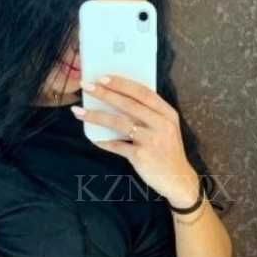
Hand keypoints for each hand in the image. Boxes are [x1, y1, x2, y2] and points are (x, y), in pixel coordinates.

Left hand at [73, 75, 200, 205]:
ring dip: (96, 116)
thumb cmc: (167, 150)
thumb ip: (149, 114)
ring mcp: (151, 140)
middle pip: (128, 105)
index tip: (103, 77)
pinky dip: (103, 141)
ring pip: (119, 123)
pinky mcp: (141, 156)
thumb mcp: (166, 127)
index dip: (122, 84)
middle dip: (105, 94)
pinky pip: (116, 145)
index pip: (143, 92)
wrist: (178, 179)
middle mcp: (161, 125)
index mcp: (168, 113)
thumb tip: (118, 99)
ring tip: (79, 111)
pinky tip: (92, 138)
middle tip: (86, 86)